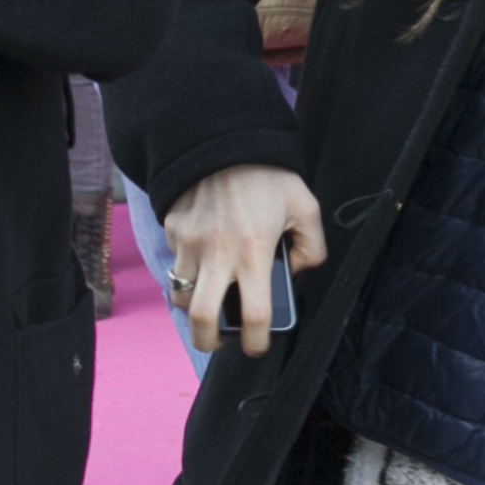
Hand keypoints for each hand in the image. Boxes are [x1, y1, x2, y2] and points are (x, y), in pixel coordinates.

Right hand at [164, 164, 327, 356]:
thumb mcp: (305, 206)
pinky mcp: (173, 229)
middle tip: (217, 343)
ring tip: (208, 303)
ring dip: (193, 307)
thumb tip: (297, 272)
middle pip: (202, 319)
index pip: (253, 315)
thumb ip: (312, 247)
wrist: (222, 139)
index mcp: (254, 252)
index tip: (256, 345)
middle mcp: (217, 253)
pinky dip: (186, 271)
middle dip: (208, 342)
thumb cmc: (268, 175)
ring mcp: (189, 242)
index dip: (255, 341)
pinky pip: (175, 263)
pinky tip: (203, 260)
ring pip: (181, 294)